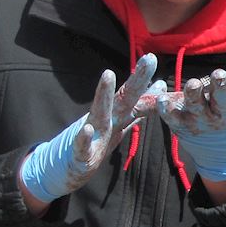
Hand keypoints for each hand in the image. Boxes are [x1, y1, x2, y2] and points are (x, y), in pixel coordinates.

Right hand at [19, 54, 157, 203]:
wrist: (66, 168)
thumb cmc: (96, 143)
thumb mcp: (120, 124)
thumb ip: (139, 107)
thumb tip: (159, 87)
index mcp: (117, 117)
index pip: (136, 97)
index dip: (147, 82)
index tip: (154, 58)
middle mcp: (106, 121)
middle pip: (124, 98)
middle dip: (137, 79)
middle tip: (150, 58)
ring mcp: (92, 136)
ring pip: (100, 114)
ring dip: (103, 95)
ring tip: (108, 74)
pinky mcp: (80, 156)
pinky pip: (82, 147)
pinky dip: (83, 139)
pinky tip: (86, 129)